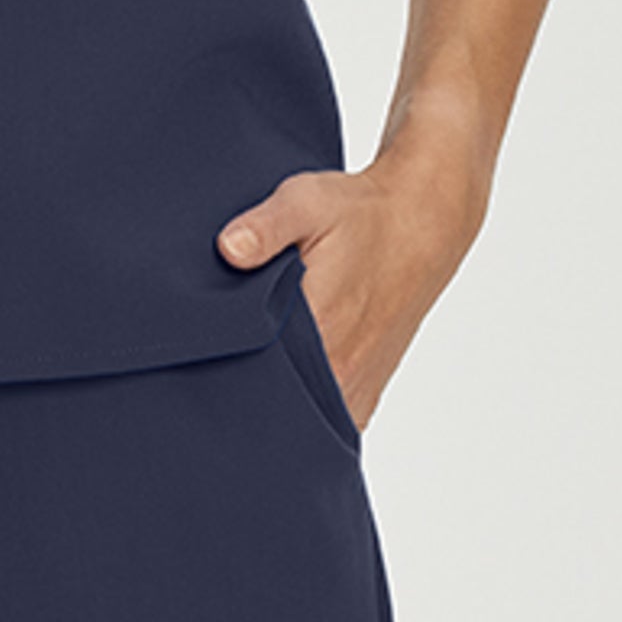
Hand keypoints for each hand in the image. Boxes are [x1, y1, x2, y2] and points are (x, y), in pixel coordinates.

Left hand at [213, 147, 486, 431]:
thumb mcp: (306, 202)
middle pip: (274, 407)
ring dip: (275, 399)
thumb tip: (227, 248)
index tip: (201, 358)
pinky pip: (325, 419)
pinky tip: (284, 374)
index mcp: (320, 330)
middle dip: (243, 390)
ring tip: (254, 363)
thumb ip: (264, 228)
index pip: (253, 380)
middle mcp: (340, 372)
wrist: (421, 222)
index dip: (222, 373)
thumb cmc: (362, 214)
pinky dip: (302, 407)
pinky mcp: (365, 393)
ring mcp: (355, 389)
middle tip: (221, 358)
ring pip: (300, 419)